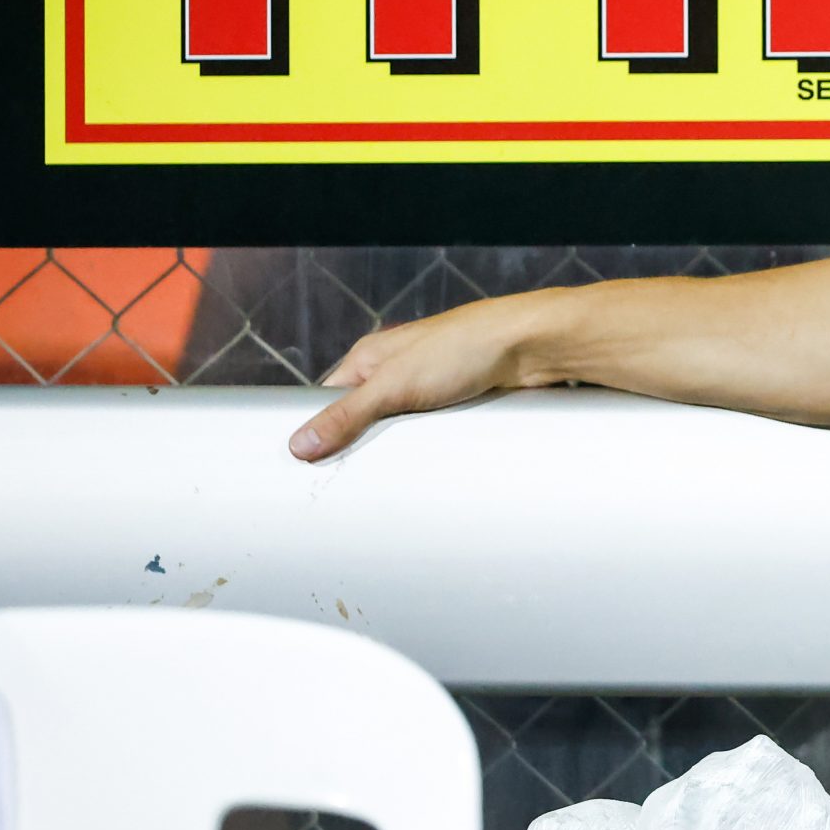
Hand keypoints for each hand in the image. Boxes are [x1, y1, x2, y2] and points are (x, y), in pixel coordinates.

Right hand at [287, 295, 543, 459]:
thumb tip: (298, 445)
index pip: (326, 400)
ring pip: (399, 428)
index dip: (317, 430)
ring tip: (386, 482)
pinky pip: (432, 431)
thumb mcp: (394, 385)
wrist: (530, 345)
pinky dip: (429, 447)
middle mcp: (395, 369)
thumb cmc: (462, 348)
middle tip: (348, 483)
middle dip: (360, 448)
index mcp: (369, 358)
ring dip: (397, 450)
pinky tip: (427, 467)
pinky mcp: (458, 400)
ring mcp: (428, 386)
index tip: (309, 466)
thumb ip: (347, 415)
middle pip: (364, 419)